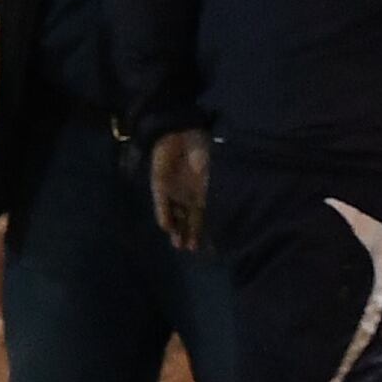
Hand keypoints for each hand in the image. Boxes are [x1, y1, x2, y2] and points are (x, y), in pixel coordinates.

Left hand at [148, 130, 210, 250]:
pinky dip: (165, 216)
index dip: (209, 231)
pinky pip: (161, 205)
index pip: (207, 217)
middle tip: (192, 249)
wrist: (179, 132)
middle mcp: (190, 195)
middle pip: (191, 220)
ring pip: (176, 216)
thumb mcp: (213, 174)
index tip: (213, 248)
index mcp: (205, 192)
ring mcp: (174, 192)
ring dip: (178, 230)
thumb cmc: (203, 150)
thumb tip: (222, 216)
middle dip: (192, 234)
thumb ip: (213, 195)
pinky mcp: (159, 186)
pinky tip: (167, 228)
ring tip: (179, 245)